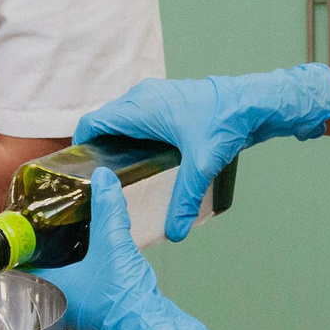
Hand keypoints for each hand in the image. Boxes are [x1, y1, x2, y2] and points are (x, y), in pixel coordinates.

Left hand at [34, 169, 248, 329]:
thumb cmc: (124, 299)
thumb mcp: (114, 244)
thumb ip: (107, 209)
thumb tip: (102, 179)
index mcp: (47, 290)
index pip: (16, 266)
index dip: (16, 246)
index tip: (17, 226)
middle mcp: (53, 305)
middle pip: (33, 273)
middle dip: (37, 251)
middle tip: (40, 225)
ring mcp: (71, 313)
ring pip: (53, 283)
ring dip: (56, 263)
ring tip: (62, 237)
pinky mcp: (89, 315)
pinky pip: (72, 290)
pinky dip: (73, 274)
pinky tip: (85, 258)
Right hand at [75, 66, 329, 240]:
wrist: (253, 101)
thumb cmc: (225, 122)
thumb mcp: (202, 165)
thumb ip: (184, 199)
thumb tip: (174, 232)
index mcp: (140, 107)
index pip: (92, 122)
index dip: (79, 146)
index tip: (76, 171)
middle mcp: (142, 98)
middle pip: (104, 123)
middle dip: (97, 149)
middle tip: (96, 181)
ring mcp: (154, 97)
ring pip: (121, 119)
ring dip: (115, 142)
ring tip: (116, 174)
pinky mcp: (167, 103)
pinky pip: (137, 118)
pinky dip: (132, 135)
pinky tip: (142, 161)